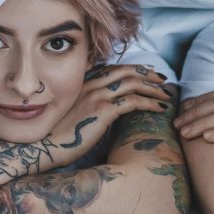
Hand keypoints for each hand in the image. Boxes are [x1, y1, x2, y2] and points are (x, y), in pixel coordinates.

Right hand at [43, 64, 171, 166]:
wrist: (47, 145)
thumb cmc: (58, 133)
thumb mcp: (73, 111)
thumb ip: (89, 103)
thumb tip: (106, 107)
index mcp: (84, 83)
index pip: (114, 68)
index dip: (134, 69)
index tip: (147, 74)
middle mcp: (91, 85)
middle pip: (127, 71)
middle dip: (148, 74)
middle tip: (163, 80)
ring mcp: (98, 96)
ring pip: (133, 84)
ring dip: (153, 88)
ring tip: (166, 94)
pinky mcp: (104, 111)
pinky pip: (133, 101)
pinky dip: (150, 102)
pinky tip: (159, 108)